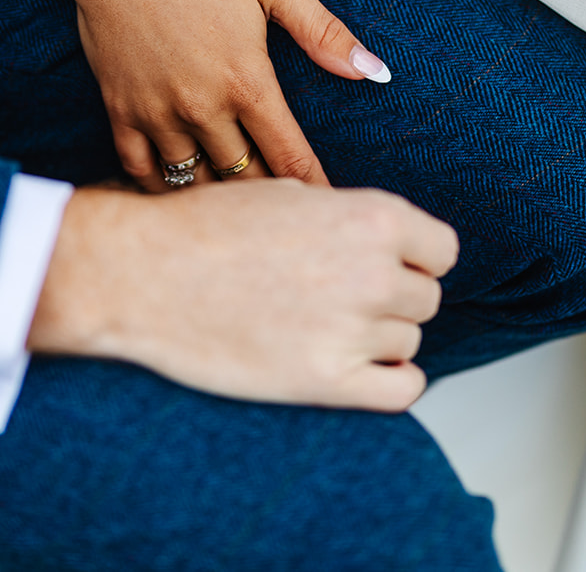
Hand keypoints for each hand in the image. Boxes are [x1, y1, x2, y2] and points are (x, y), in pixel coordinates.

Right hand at [28, 180, 458, 410]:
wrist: (144, 273)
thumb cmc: (205, 228)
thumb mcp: (287, 195)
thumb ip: (347, 216)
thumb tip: (386, 242)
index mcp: (371, 217)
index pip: (442, 250)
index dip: (415, 258)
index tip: (390, 265)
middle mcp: (373, 272)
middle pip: (426, 299)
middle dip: (392, 298)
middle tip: (342, 297)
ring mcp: (352, 330)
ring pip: (408, 342)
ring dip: (377, 338)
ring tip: (323, 325)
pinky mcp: (327, 382)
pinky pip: (403, 390)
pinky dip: (392, 382)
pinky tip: (360, 369)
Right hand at [62, 0, 388, 191]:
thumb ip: (323, 31)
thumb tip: (373, 72)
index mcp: (246, 80)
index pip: (289, 156)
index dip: (313, 189)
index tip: (327, 210)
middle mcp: (202, 107)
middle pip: (244, 180)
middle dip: (269, 201)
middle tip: (288, 219)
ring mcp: (157, 113)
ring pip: (192, 183)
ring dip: (217, 198)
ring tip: (239, 214)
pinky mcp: (120, 109)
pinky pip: (141, 171)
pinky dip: (161, 188)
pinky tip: (179, 194)